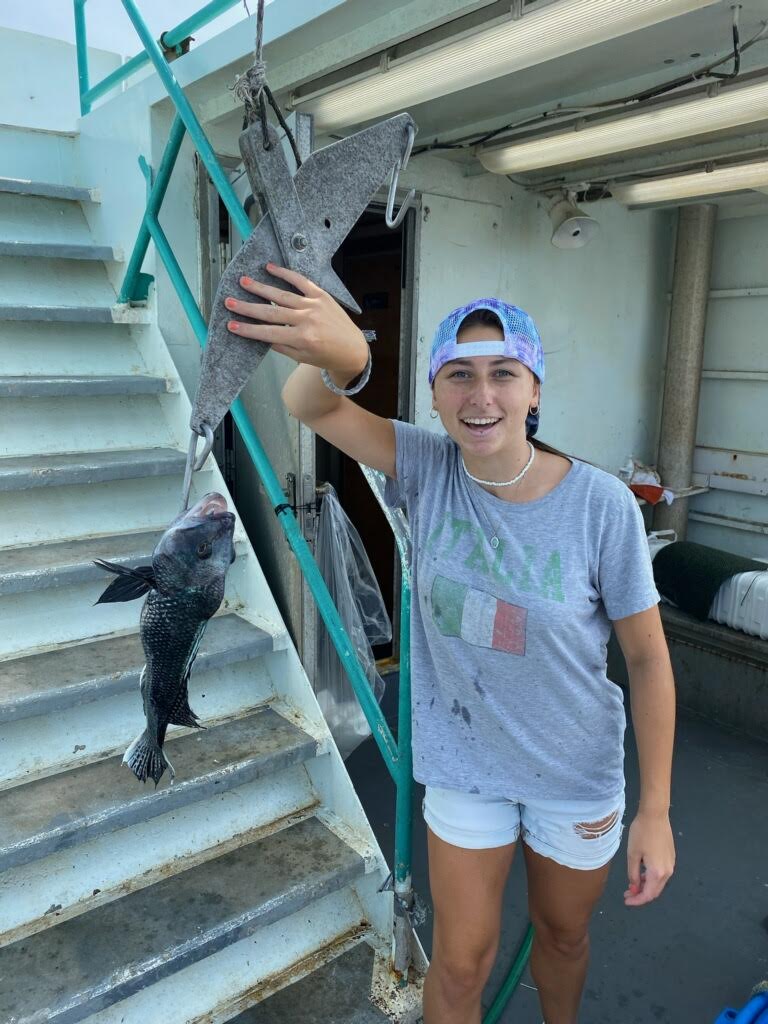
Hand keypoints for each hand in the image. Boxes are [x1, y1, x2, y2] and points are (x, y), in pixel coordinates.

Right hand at [224, 263, 368, 380]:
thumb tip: (261, 336)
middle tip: (229, 301)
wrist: (353, 349)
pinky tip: (270, 268)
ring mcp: (314, 306)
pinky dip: (285, 274)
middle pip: (271, 313)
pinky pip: (301, 281)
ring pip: (282, 295)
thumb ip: (282, 347)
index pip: (268, 333)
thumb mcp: (303, 358)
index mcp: (302, 339)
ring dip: (261, 288)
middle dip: (247, 307)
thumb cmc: (326, 356)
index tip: (231, 325)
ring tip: (243, 282)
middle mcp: (307, 321)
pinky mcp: (321, 295)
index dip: (248, 329)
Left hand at [623, 810, 674, 906]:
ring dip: (646, 886)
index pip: (648, 895)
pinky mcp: (671, 858)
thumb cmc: (641, 833)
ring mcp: (671, 865)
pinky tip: (641, 873)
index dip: (637, 900)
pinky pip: (661, 874)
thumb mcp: (632, 854)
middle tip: (627, 893)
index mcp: (658, 873)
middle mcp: (667, 872)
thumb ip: (633, 873)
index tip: (626, 901)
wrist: (655, 815)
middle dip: (640, 894)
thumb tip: (634, 887)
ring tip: (632, 884)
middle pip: (655, 891)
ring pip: (658, 883)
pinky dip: (651, 878)